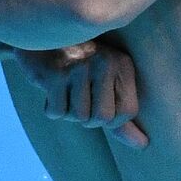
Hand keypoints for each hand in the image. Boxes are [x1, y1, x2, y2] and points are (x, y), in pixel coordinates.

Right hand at [14, 43, 148, 148]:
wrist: (38, 35)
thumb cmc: (76, 66)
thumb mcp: (104, 84)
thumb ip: (122, 114)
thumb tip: (142, 145)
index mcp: (121, 63)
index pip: (127, 112)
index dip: (111, 119)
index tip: (97, 103)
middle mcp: (104, 61)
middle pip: (102, 118)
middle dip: (86, 116)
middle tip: (77, 96)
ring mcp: (79, 66)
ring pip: (78, 117)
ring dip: (67, 110)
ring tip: (64, 88)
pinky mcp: (55, 73)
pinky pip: (56, 112)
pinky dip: (51, 107)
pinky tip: (51, 88)